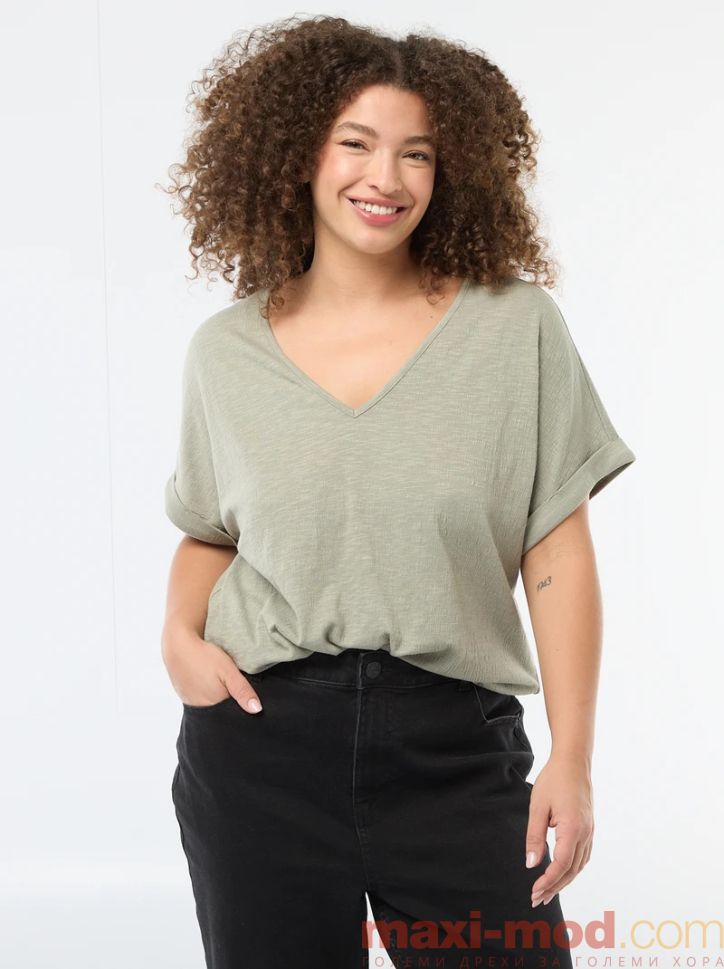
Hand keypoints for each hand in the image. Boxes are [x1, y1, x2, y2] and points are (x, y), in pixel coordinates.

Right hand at [162, 629, 262, 713]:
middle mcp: (202, 708)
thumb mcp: (228, 671)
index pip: (233, 714)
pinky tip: (209, 682)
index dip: (241, 706)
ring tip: (221, 683)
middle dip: (230, 703)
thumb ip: (242, 690)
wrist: (177, 645)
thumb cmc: (204, 657)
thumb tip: (257, 710)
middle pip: (222, 711)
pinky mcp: (185, 695)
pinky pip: (201, 699)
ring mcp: (191, 702)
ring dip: (218, 698)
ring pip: (211, 705)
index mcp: (215, 706)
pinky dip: (207, 693)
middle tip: (233, 686)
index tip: (247, 697)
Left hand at [525, 752, 593, 905]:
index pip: (562, 865)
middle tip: (536, 899)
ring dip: (564, 881)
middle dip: (554, 887)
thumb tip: (531, 864)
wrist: (574, 761)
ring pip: (579, 865)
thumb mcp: (537, 807)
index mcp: (573, 828)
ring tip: (547, 892)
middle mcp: (586, 833)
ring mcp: (590, 831)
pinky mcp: (589, 828)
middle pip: (572, 870)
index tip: (534, 892)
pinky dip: (572, 869)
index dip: (548, 882)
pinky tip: (562, 873)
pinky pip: (583, 856)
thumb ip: (534, 837)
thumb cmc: (553, 780)